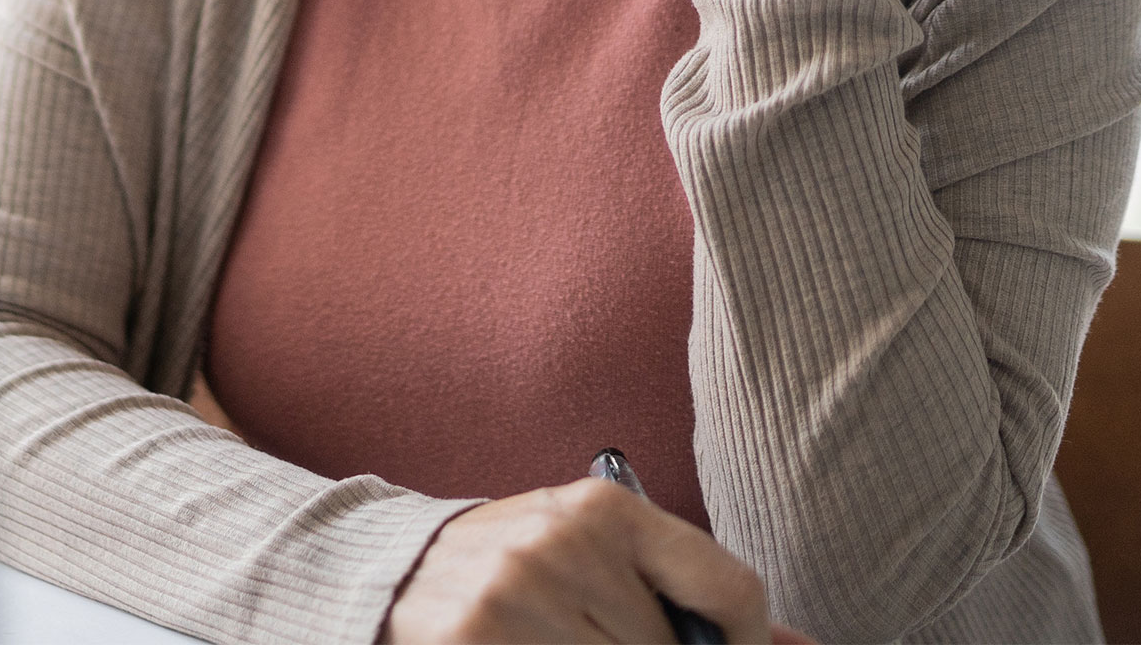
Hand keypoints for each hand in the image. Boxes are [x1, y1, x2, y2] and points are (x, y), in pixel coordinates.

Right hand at [384, 481, 811, 643]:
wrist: (398, 573)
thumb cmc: (519, 566)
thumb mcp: (597, 554)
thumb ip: (687, 589)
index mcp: (607, 508)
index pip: (730, 591)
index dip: (742, 641)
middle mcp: (566, 545)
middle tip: (604, 632)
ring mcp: (518, 599)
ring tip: (563, 636)